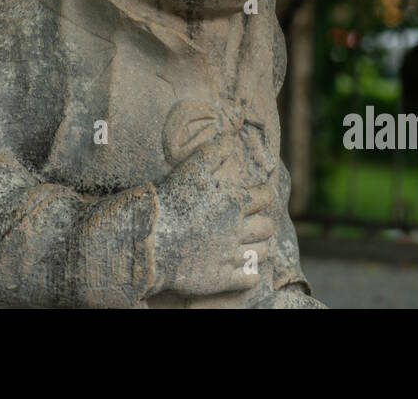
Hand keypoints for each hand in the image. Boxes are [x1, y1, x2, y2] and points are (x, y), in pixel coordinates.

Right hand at [151, 133, 274, 297]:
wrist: (150, 239)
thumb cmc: (169, 201)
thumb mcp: (190, 169)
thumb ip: (213, 152)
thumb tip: (230, 137)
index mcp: (234, 202)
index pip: (264, 197)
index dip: (263, 195)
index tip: (259, 196)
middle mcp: (237, 229)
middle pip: (267, 227)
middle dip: (263, 224)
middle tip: (254, 224)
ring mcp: (230, 255)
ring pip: (262, 252)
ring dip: (259, 248)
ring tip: (250, 246)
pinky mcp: (222, 278)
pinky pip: (250, 278)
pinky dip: (250, 273)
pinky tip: (242, 269)